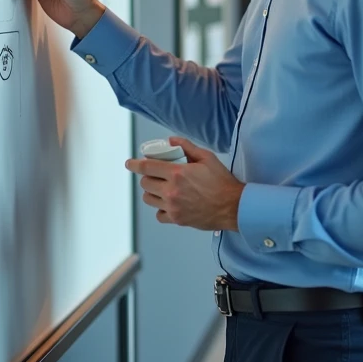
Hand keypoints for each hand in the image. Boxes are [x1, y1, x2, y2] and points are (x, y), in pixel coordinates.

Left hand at [124, 137, 244, 230]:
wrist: (233, 206)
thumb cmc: (221, 181)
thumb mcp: (207, 157)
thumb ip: (186, 147)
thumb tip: (170, 141)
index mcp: (177, 173)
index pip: (147, 167)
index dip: (135, 164)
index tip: (129, 164)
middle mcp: (171, 191)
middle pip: (145, 183)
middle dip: (147, 177)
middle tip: (155, 175)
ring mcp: (173, 207)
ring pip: (149, 199)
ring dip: (152, 192)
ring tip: (161, 188)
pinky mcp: (177, 219)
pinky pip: (159, 214)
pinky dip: (161, 209)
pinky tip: (169, 203)